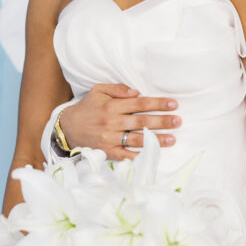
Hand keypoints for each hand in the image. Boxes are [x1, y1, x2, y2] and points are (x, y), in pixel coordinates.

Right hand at [60, 84, 180, 158]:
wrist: (67, 127)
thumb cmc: (87, 108)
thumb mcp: (98, 91)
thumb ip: (117, 89)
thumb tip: (137, 91)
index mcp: (112, 106)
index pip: (140, 103)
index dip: (158, 103)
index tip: (173, 104)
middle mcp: (112, 122)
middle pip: (142, 121)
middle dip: (162, 121)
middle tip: (178, 121)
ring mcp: (110, 138)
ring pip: (136, 139)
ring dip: (156, 139)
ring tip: (172, 139)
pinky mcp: (107, 151)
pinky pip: (125, 155)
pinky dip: (138, 156)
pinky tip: (152, 155)